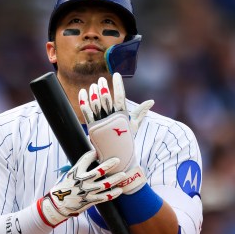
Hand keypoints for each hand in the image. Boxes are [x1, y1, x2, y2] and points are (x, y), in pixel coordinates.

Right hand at [37, 150, 125, 226]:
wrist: (58, 204)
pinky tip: (119, 190)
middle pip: (98, 171)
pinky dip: (113, 194)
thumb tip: (91, 157)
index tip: (98, 151)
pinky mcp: (90, 200)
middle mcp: (82, 181)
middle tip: (117, 160)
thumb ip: (80, 167)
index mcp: (75, 172)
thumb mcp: (69, 174)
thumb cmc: (64, 187)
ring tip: (123, 174)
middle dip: (109, 165)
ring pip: (105, 184)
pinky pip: (104, 197)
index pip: (86, 159)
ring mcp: (87, 191)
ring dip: (115, 179)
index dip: (93, 154)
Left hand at [78, 73, 153, 193]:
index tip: (116, 75)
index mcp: (123, 116)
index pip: (121, 97)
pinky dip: (84, 103)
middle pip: (107, 100)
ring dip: (93, 94)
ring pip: (96, 106)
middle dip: (104, 88)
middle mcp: (112, 120)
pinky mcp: (93, 129)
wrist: (119, 158)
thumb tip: (151, 101)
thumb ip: (141, 112)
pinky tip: (83, 93)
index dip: (118, 85)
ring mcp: (102, 124)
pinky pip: (87, 114)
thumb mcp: (135, 125)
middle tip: (101, 80)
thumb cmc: (127, 140)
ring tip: (93, 85)